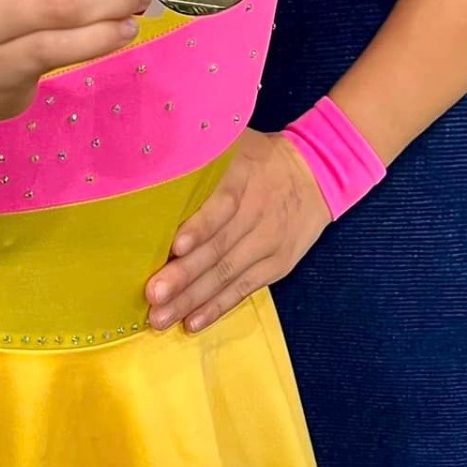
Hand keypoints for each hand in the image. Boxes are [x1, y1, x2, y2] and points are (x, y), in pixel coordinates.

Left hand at [143, 128, 331, 334]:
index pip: (223, 203)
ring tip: (161, 318)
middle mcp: (258, 211)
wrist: (316, 174)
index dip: (200, 226)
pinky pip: (244, 289)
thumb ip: (201, 158)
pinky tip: (192, 322)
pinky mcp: (276, 265)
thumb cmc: (258, 159)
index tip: (174, 247)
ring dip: (192, 299)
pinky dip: (217, 307)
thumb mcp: (235, 144)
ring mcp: (268, 242)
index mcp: (244, 176)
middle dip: (184, 274)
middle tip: (152, 294)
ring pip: (227, 274)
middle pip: (219, 246)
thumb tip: (150, 170)